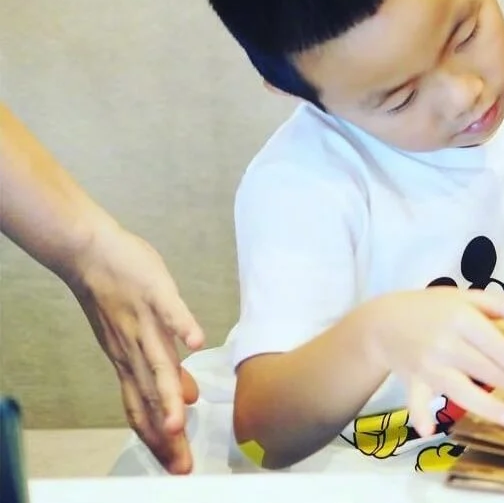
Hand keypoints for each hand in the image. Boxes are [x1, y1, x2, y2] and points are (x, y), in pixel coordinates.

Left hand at [62, 222, 204, 473]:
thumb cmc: (118, 294)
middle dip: (167, 432)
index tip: (177, 466)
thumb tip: (188, 396)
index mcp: (130, 362)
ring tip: (181, 420)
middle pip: (151, 397)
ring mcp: (144, 321)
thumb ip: (163, 369)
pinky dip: (183, 327)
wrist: (89, 254)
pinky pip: (170, 311)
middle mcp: (134, 349)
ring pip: (157, 363)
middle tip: (183, 463)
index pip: (143, 408)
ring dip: (169, 393)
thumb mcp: (140, 338)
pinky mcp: (155, 292)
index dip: (158, 440)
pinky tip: (197, 342)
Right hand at [364, 288, 503, 437]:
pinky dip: (419, 415)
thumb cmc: (432, 308)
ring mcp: (427, 365)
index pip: (495, 344)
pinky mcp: (413, 382)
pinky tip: (429, 431)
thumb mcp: (466, 297)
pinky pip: (415, 401)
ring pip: (459, 388)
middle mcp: (445, 343)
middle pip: (483, 368)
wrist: (385, 321)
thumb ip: (501, 305)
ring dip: (485, 405)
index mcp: (461, 319)